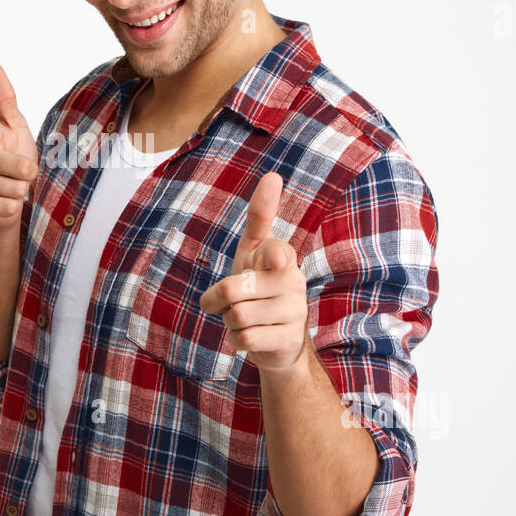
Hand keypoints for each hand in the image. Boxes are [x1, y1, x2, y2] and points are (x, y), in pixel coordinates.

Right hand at [0, 62, 39, 229]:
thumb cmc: (13, 156)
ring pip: (12, 188)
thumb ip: (4, 99)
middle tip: (24, 172)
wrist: (7, 196)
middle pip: (14, 165)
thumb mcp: (14, 127)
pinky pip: (5, 207)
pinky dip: (12, 207)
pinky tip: (4, 202)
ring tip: (12, 187)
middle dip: (27, 172)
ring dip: (20, 190)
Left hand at [198, 171, 308, 372]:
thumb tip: (274, 175)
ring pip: (237, 316)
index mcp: (281, 256)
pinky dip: (237, 340)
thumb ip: (259, 219)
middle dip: (220, 301)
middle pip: (233, 290)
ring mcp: (295, 310)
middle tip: (232, 303)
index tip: (272, 261)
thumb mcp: (252, 253)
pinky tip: (253, 336)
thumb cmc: (258, 288)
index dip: (270, 256)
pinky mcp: (291, 337)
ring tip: (246, 319)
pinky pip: (245, 338)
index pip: (273, 250)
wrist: (278, 340)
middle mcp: (292, 280)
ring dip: (230, 321)